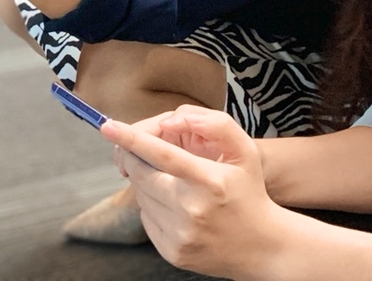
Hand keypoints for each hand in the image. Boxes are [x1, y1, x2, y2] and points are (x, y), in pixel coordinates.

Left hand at [100, 106, 285, 278]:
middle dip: (137, 159)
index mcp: (209, 181)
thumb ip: (216, 125)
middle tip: (147, 155)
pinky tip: (177, 208)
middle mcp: (192, 209)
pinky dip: (153, 207)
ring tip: (175, 186)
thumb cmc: (250, 193)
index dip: (132, 138)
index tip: (107, 126)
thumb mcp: (245, 152)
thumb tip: (177, 118)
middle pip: (142, 174)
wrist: (264, 248)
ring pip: (141, 196)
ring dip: (148, 184)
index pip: (163, 154)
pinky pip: (146, 219)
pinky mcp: (172, 252)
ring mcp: (180, 235)